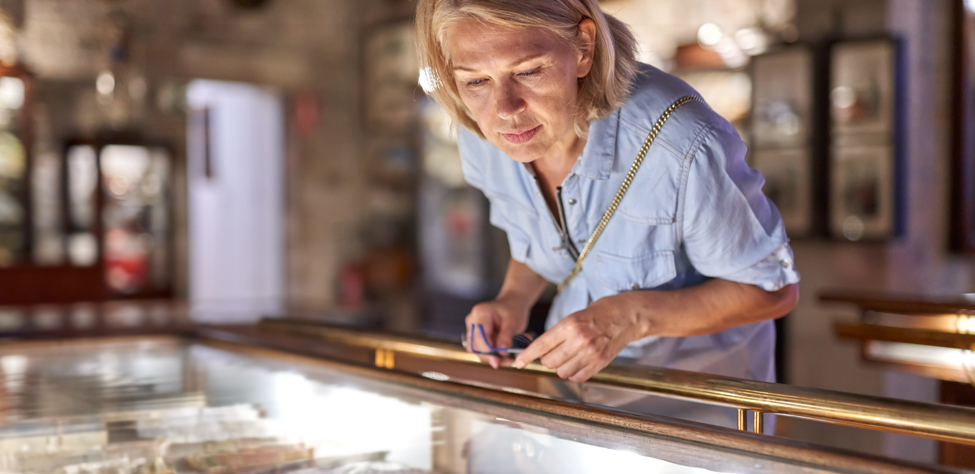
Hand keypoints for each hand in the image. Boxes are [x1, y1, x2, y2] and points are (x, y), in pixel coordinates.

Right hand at [464, 296, 530, 368]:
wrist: (511, 304)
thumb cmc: (512, 310)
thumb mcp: (513, 321)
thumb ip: (506, 337)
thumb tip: (501, 353)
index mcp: (481, 313)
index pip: (479, 337)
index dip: (488, 351)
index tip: (499, 360)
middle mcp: (472, 320)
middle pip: (475, 346)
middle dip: (490, 357)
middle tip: (506, 362)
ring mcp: (472, 328)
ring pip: (476, 350)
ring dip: (491, 358)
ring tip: (507, 360)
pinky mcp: (475, 335)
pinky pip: (479, 349)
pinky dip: (490, 355)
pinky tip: (502, 356)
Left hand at [513, 293, 645, 381]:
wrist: (627, 316)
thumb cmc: (600, 312)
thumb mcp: (574, 316)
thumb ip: (558, 333)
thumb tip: (541, 350)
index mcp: (570, 325)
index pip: (541, 345)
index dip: (527, 356)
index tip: (518, 362)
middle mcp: (579, 340)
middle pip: (550, 362)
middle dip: (547, 360)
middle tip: (554, 352)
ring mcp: (590, 353)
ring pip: (562, 372)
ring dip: (561, 367)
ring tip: (569, 356)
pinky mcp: (600, 363)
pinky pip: (578, 377)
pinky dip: (574, 373)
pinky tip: (578, 362)